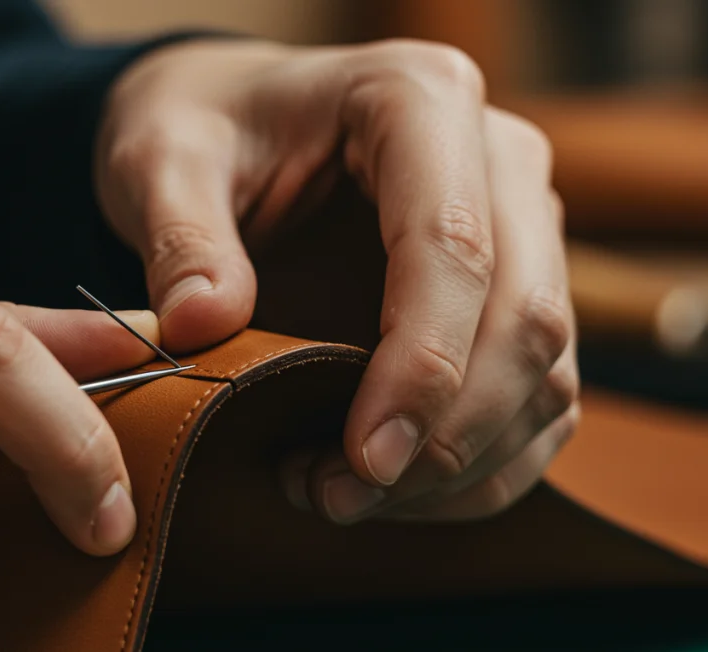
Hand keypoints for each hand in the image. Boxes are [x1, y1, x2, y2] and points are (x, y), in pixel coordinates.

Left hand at [96, 39, 579, 523]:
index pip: (454, 245)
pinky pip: (535, 399)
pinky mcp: (513, 292)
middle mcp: (497, 159)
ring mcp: (520, 228)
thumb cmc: (206, 132)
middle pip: (524, 318)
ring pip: (545, 372)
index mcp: (419, 100)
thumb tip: (198, 326)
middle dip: (445, 434)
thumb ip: (179, 236)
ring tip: (341, 496)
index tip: (364, 457)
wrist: (234, 128)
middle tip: (340, 495)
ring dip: (459, 463)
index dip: (421, 365)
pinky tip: (390, 492)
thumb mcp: (162, 160)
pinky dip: (476, 466)